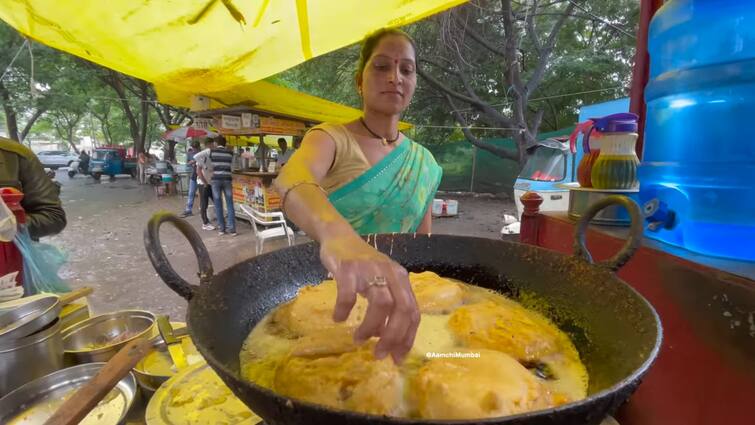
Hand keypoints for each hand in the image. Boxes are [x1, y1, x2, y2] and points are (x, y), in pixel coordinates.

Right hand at [319, 230, 418, 363]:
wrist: (339, 236)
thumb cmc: (362, 265)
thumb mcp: (381, 282)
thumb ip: (388, 307)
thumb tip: (385, 338)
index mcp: (401, 279)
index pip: (413, 312)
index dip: (407, 337)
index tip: (397, 357)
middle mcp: (390, 273)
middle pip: (401, 309)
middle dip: (393, 336)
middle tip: (379, 354)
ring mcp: (370, 270)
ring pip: (380, 303)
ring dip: (371, 327)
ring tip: (359, 339)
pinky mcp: (348, 268)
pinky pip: (349, 294)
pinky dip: (345, 310)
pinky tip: (339, 318)